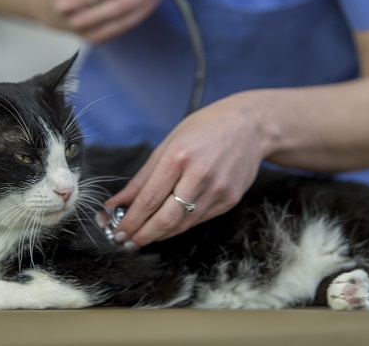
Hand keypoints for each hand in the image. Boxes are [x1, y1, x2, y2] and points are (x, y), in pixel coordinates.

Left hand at [104, 93, 267, 248]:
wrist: (251, 126)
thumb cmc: (206, 129)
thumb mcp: (168, 144)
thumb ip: (142, 178)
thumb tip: (117, 203)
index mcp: (179, 156)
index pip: (149, 199)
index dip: (131, 220)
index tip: (117, 231)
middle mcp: (200, 175)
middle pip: (165, 219)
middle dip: (142, 235)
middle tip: (125, 242)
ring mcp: (218, 190)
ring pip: (182, 225)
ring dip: (159, 235)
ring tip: (142, 237)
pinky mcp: (229, 200)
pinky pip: (198, 220)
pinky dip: (179, 226)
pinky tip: (167, 227)